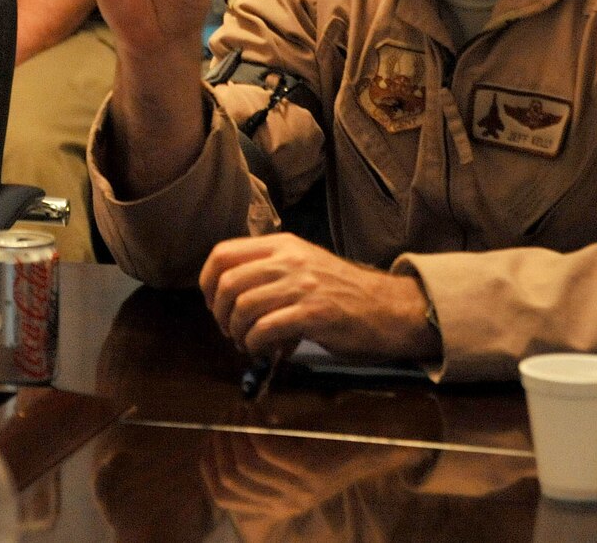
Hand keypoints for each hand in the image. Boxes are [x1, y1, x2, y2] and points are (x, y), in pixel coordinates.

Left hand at [200, 233, 438, 361]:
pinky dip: (255, 344)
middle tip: (230, 330)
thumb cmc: (344, 292)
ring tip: (247, 343)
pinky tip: (264, 350)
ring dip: (237, 333)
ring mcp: (302, 285)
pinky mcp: (314, 313)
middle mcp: (289, 259)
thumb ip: (269, 270)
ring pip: (243, 307)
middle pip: (227, 283)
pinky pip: (265, 329)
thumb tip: (229, 293)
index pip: (223, 254)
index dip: (207, 283)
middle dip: (220, 314)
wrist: (389, 308)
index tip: (213, 303)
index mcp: (283, 245)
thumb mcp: (304, 265)